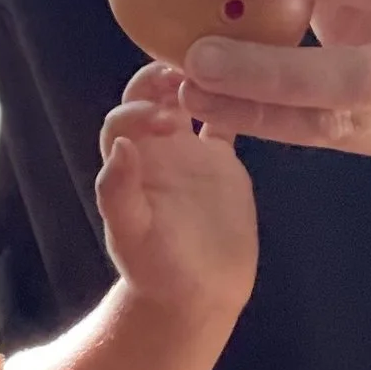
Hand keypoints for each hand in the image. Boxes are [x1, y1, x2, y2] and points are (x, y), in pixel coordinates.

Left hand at [95, 62, 258, 320]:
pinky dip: (236, 104)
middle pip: (152, 96)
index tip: (166, 118)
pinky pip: (226, 123)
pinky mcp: (221, 163)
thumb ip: (118, 192)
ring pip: (189, 101)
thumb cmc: (155, 270)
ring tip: (221, 72)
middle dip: (165, 80)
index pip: (123, 117)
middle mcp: (156, 150)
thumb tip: (120, 146)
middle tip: (191, 78)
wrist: (195, 297)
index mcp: (130, 163)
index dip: (139, 107)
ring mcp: (190, 153)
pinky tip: (252, 92)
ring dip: (199, 82)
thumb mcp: (131, 235)